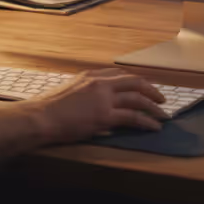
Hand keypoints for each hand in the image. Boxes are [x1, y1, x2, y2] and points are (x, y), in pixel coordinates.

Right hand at [25, 68, 166, 143]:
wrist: (40, 117)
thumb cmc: (48, 108)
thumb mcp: (69, 93)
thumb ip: (87, 97)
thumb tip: (101, 112)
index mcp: (91, 76)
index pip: (120, 76)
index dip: (136, 82)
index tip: (144, 89)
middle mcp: (100, 83)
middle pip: (134, 82)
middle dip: (151, 90)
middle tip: (161, 99)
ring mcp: (103, 99)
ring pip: (138, 99)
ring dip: (154, 107)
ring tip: (163, 116)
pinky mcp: (105, 115)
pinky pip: (133, 117)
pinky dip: (147, 122)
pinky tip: (154, 127)